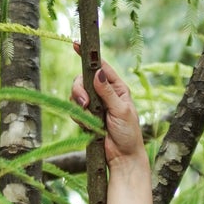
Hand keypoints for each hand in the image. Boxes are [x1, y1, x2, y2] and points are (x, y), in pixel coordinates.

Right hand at [71, 45, 145, 170]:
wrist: (123, 158)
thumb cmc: (129, 134)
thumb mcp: (121, 111)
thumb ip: (107, 92)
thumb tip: (98, 72)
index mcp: (117, 88)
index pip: (101, 67)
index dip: (89, 56)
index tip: (76, 45)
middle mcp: (104, 93)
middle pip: (82, 80)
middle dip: (79, 89)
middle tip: (84, 103)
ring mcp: (94, 105)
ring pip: (76, 94)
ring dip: (79, 104)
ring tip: (90, 118)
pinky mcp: (86, 117)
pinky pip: (74, 110)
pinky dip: (78, 117)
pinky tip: (88, 126)